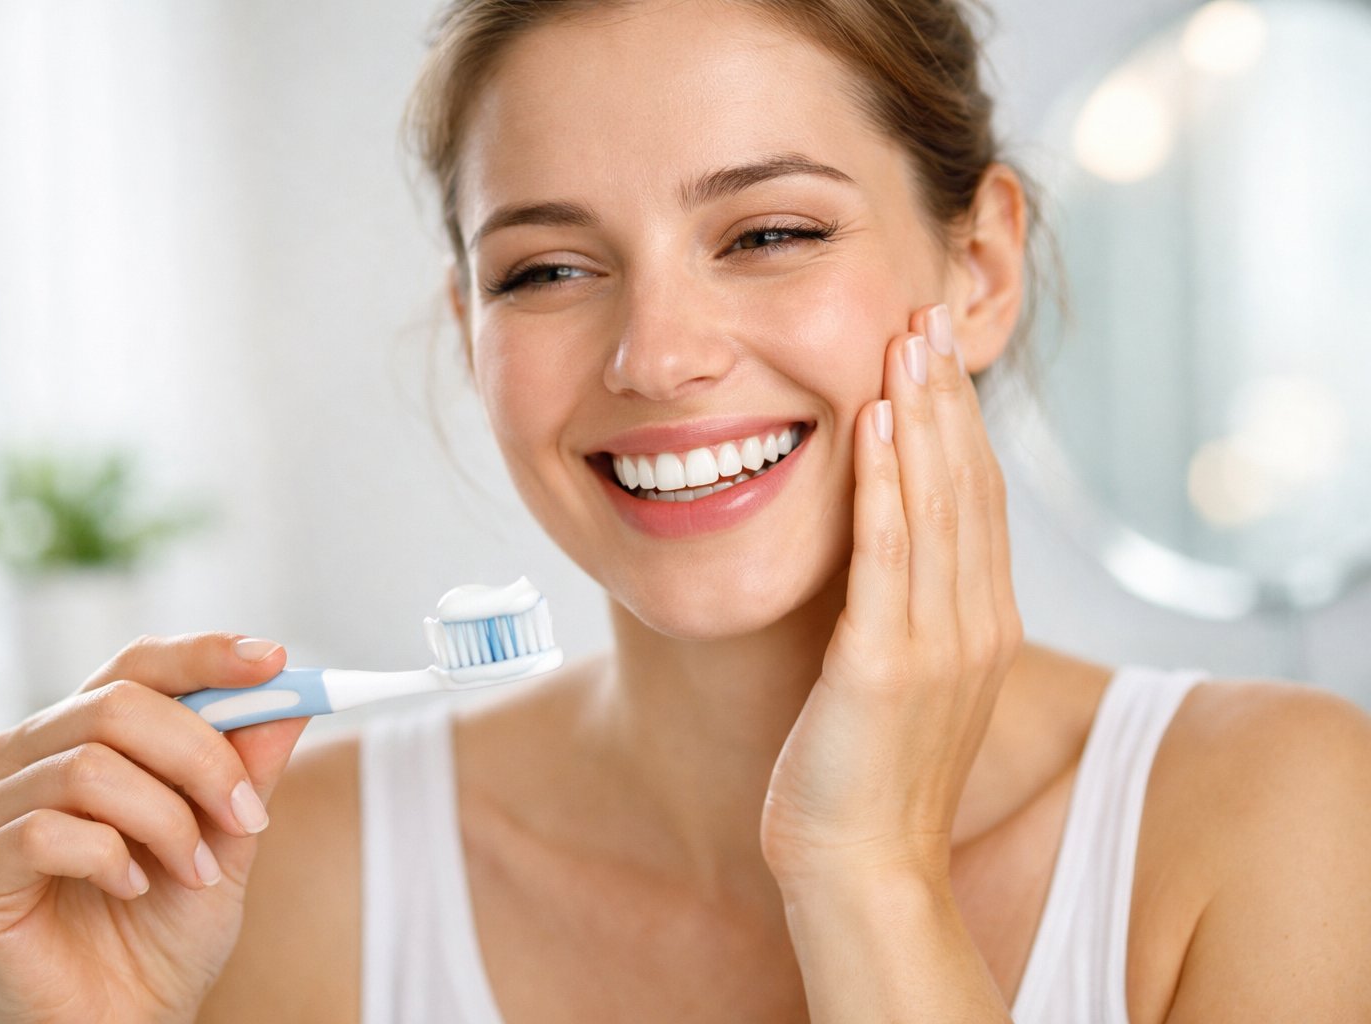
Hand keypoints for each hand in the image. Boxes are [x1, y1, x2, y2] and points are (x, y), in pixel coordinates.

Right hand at [0, 633, 309, 1022]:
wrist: (128, 1023)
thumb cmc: (165, 930)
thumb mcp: (226, 835)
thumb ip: (249, 764)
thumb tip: (291, 691)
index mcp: (75, 733)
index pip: (135, 664)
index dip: (205, 655)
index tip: (275, 660)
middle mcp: (17, 758)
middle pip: (117, 705)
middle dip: (203, 757)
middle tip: (248, 814)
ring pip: (88, 766)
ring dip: (167, 821)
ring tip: (197, 871)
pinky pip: (46, 832)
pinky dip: (110, 858)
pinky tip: (133, 888)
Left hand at [760, 303, 1023, 887]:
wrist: (860, 865)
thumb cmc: (862, 775)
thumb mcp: (899, 681)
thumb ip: (907, 613)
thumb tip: (885, 553)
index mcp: (980, 624)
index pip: (976, 499)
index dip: (959, 421)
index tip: (937, 352)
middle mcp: (974, 623)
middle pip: (967, 484)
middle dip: (946, 393)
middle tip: (927, 310)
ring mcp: (939, 643)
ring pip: (937, 503)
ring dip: (922, 413)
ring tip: (906, 336)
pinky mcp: (888, 665)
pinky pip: (889, 553)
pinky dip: (887, 479)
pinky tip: (877, 420)